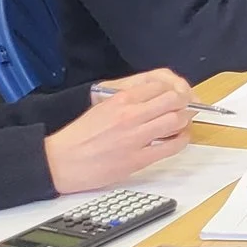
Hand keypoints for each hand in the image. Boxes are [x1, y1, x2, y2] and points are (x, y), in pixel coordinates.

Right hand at [45, 70, 191, 193]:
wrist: (61, 161)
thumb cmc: (79, 137)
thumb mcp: (101, 107)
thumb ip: (127, 102)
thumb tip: (153, 99)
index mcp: (120, 100)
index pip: (160, 85)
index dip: (174, 89)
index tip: (177, 94)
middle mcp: (130, 115)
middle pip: (174, 100)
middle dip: (184, 102)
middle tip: (185, 107)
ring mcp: (136, 137)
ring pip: (176, 120)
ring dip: (184, 120)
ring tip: (181, 123)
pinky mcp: (138, 159)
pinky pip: (171, 146)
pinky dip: (181, 140)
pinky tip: (177, 139)